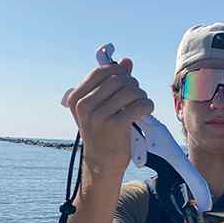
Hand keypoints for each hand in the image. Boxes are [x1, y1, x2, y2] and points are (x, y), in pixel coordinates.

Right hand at [65, 58, 153, 174]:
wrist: (102, 162)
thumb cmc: (103, 131)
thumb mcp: (101, 107)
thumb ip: (113, 82)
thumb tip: (127, 60)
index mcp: (76, 98)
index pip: (100, 72)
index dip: (118, 71)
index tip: (127, 79)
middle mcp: (84, 106)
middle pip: (118, 80)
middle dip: (133, 85)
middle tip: (137, 96)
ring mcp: (99, 116)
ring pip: (131, 91)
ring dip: (142, 95)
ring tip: (142, 104)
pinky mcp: (115, 126)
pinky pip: (139, 105)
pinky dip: (147, 105)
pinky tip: (146, 111)